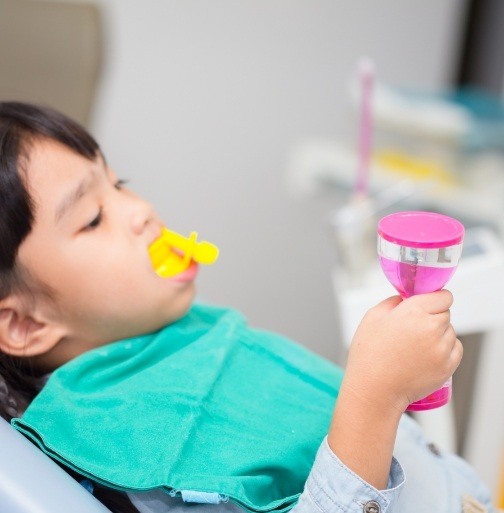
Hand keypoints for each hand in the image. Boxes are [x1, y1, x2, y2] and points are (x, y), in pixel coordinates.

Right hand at [343, 289, 462, 413]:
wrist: (375, 389)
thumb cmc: (369, 354)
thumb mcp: (372, 317)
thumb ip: (393, 302)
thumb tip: (405, 298)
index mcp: (413, 311)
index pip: (443, 296)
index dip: (434, 299)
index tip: (427, 304)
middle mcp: (431, 328)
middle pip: (445, 313)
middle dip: (433, 317)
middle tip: (414, 329)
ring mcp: (441, 348)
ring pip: (450, 332)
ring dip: (439, 334)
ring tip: (416, 346)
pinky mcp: (448, 366)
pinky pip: (455, 350)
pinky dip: (445, 350)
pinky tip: (426, 355)